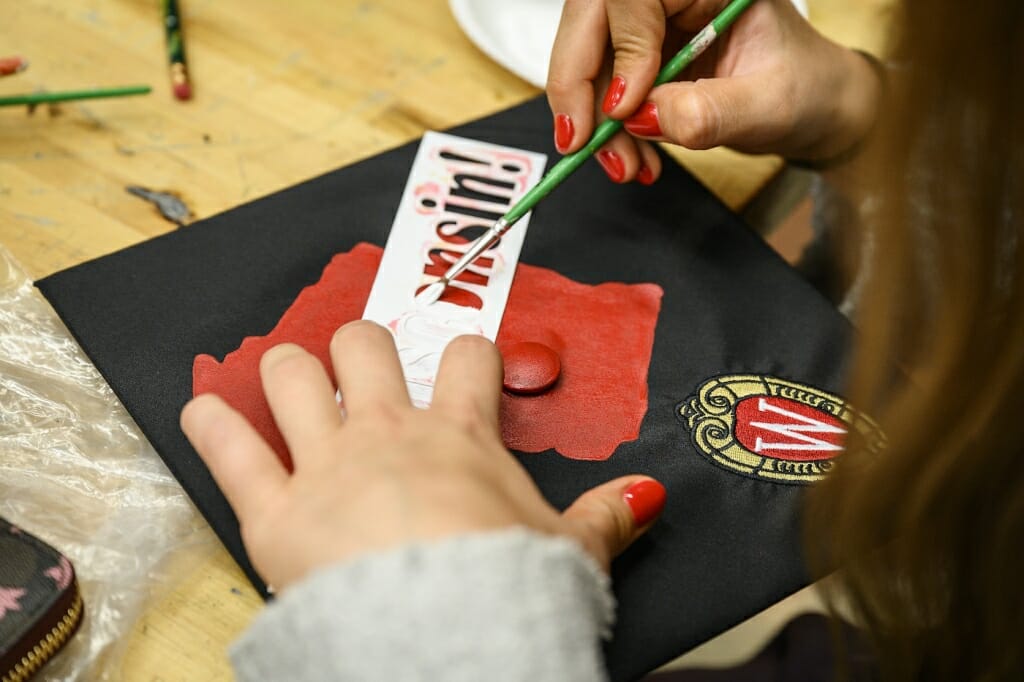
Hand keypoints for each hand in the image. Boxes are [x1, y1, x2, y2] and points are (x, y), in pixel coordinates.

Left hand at [181, 321, 665, 589]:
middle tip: (363, 363)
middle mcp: (388, 434)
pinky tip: (202, 411)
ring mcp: (328, 465)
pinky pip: (230, 449)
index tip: (461, 361)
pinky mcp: (277, 513)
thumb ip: (608, 514)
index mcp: (459, 437)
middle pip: (364, 345)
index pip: (465, 359)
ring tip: (289, 375)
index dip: (464, 352)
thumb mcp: (571, 550)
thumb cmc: (507, 590)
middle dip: (361, 346)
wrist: (449, 637)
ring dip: (287, 370)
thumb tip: (650, 493)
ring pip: (291, 374)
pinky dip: (211, 425)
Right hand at [547, 0, 881, 182]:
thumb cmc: (807, 89)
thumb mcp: (769, 106)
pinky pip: (599, 86)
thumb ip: (709, 112)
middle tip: (581, 143)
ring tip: (626, 166)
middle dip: (580, 85)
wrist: (815, 108)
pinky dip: (606, 130)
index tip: (624, 108)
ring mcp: (651, 22)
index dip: (621, 48)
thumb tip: (644, 118)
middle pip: (591, 18)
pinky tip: (633, 158)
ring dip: (592, 119)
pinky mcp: (639, 56)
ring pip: (586, 56)